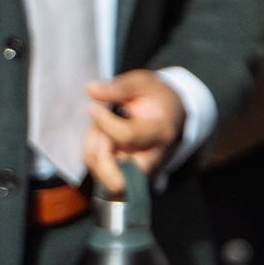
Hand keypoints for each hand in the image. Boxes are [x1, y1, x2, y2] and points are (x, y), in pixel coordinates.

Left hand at [83, 70, 186, 195]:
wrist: (173, 117)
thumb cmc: (157, 99)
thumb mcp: (144, 84)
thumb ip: (120, 87)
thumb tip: (91, 88)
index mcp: (162, 133)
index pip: (127, 136)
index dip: (104, 122)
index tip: (92, 107)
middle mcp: (152, 159)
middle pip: (118, 180)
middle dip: (98, 154)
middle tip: (100, 133)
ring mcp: (140, 172)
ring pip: (103, 177)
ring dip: (93, 152)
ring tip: (101, 130)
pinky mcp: (128, 178)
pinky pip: (99, 175)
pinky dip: (93, 157)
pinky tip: (102, 140)